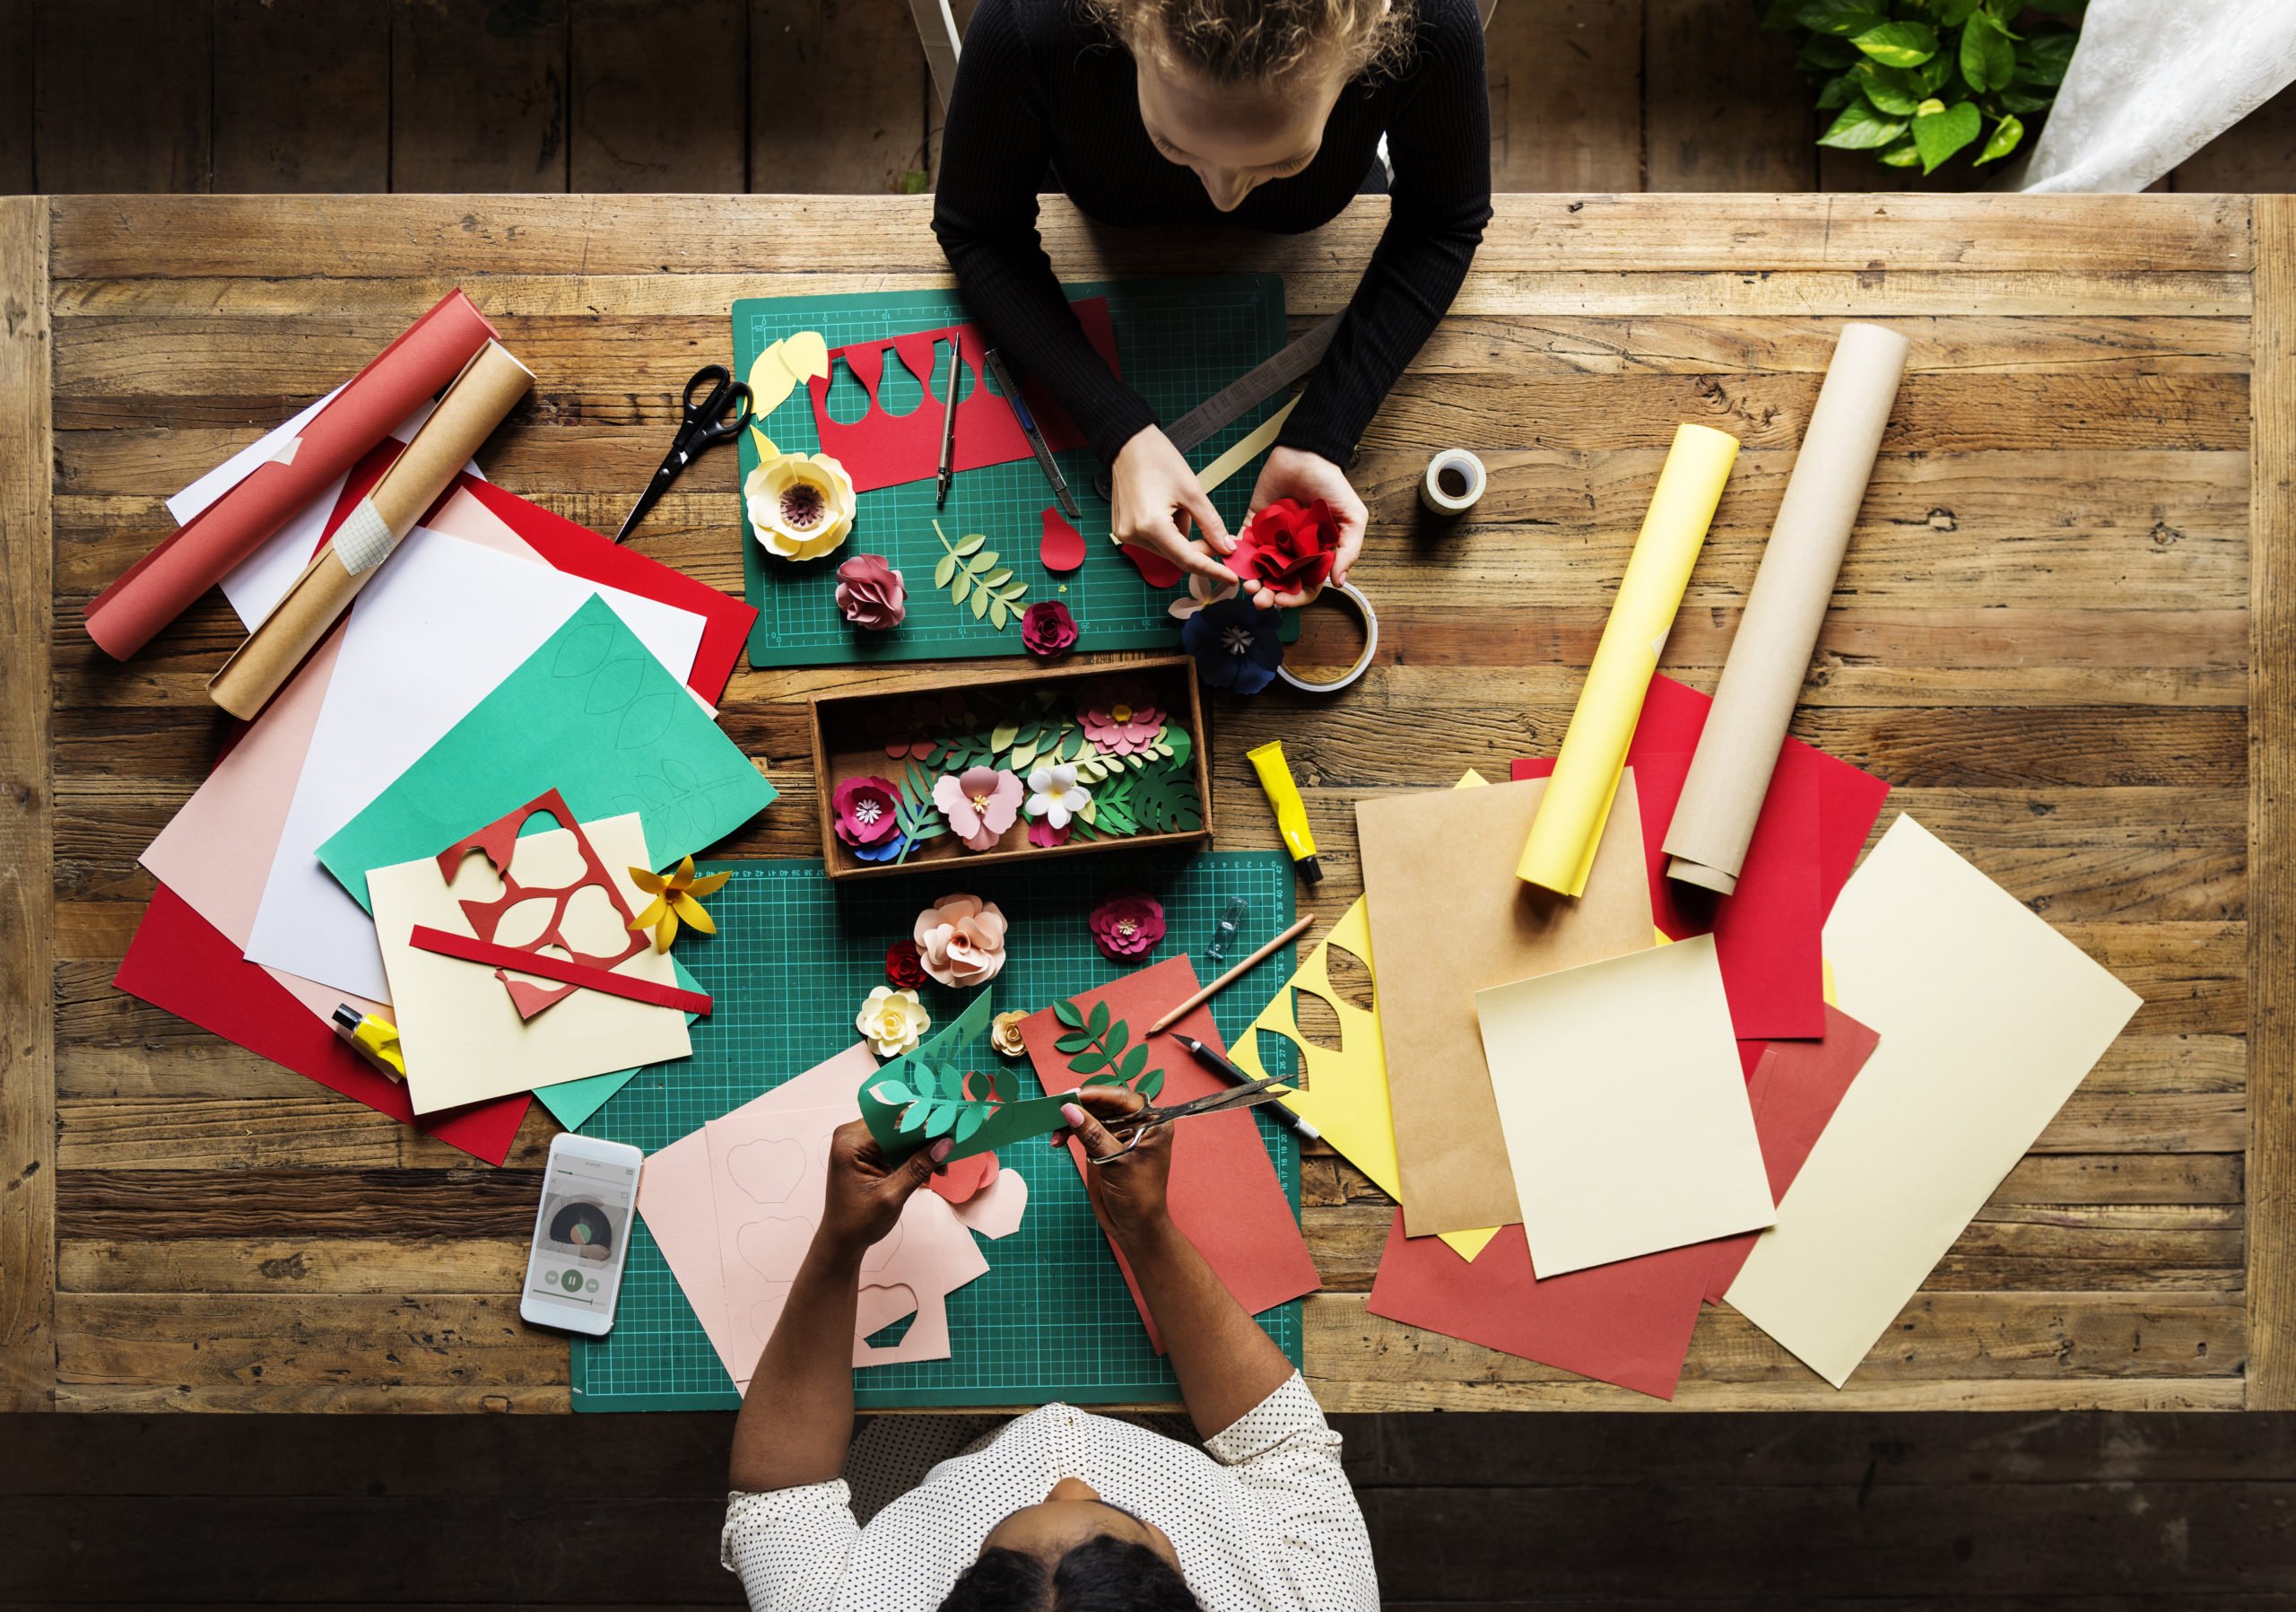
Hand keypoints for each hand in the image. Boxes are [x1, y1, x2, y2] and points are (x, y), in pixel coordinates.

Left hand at [816, 1120, 948, 1259]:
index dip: (921, 1123)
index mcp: (850, 1142)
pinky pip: (897, 1148)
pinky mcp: (870, 1155)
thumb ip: (918, 1167)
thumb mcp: (891, 1195)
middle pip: (897, 1126)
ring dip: (923, 1149)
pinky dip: (915, 1157)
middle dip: (925, 1138)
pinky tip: (931, 1170)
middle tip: (949, 1148)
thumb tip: (945, 1144)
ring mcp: (861, 1145)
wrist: (843, 1241)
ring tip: (942, 1166)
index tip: (947, 1129)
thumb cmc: (857, 1222)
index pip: (892, 1121)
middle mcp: (853, 1137)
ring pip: (901, 1137)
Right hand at [1051, 1085, 1171, 1248]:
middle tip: (1056, 1108)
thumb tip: (1070, 1110)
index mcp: (1152, 1121)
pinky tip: (1057, 1139)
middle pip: (1104, 1103)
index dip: (1096, 1094)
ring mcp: (1118, 1133)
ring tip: (1053, 1129)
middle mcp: (1136, 1122)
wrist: (1134, 1226)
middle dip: (1079, 1105)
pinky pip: (1084, 1129)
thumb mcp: (1117, 1163)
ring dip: (1070, 1119)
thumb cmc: (1139, 1195)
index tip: (1071, 1096)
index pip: (1122, 1098)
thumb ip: (1093, 1135)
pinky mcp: (1103, 1145)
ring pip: (1090, 1114)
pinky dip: (1069, 1131)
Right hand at [1110, 427, 1238, 587]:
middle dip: (1199, 548)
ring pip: (1167, 549)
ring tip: (1178, 506)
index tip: (1231, 578)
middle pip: (1177, 556)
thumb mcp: (1193, 492)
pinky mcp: (1123, 530)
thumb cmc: (1159, 460)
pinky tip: (1167, 508)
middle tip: (1216, 534)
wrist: (1128, 444)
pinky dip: (1168, 532)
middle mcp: (1134, 536)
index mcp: (1151, 526)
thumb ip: (1211, 525)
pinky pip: (1155, 541)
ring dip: (1182, 536)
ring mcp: (1125, 534)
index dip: (1212, 570)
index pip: (1187, 560)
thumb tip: (1226, 548)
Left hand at [1243, 446, 1366, 609]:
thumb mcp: (1352, 518)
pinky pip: (1242, 544)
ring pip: (1259, 569)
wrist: (1307, 456)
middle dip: (1269, 595)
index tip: (1282, 600)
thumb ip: (1348, 551)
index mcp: (1316, 556)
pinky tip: (1233, 561)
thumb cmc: (1333, 486)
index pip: (1306, 586)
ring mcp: (1272, 540)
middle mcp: (1293, 552)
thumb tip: (1339, 583)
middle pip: (1279, 583)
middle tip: (1259, 599)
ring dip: (1252, 581)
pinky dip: (1235, 554)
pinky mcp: (1254, 524)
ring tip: (1248, 585)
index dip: (1295, 597)